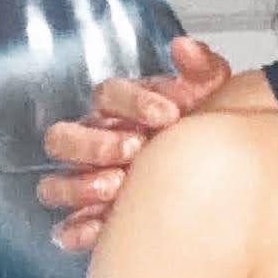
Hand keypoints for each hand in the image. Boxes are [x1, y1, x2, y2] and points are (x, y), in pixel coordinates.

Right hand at [38, 36, 231, 251]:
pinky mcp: (93, 221)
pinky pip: (67, 229)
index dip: (134, 102)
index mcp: (120, 110)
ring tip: (117, 186)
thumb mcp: (210, 97)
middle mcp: (96, 144)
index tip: (168, 113)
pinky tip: (103, 227)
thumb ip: (200, 68)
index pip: (108, 96)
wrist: (222, 175)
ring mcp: (89, 182)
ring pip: (54, 184)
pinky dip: (78, 230)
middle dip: (96, 144)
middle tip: (136, 148)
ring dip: (80, 185)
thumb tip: (183, 48)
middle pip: (63, 139)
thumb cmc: (203, 130)